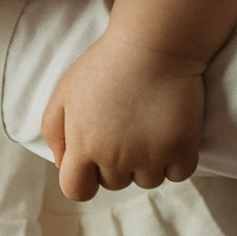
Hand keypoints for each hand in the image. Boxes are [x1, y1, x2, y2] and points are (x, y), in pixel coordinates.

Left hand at [41, 36, 204, 204]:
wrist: (153, 44)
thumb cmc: (106, 64)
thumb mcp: (64, 92)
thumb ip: (55, 132)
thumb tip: (63, 164)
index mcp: (84, 147)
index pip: (76, 191)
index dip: (84, 179)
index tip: (94, 162)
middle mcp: (115, 158)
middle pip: (115, 183)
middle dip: (118, 163)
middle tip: (126, 128)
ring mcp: (151, 156)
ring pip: (148, 180)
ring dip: (149, 161)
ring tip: (149, 126)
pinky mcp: (181, 148)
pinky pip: (179, 173)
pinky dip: (177, 158)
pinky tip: (170, 131)